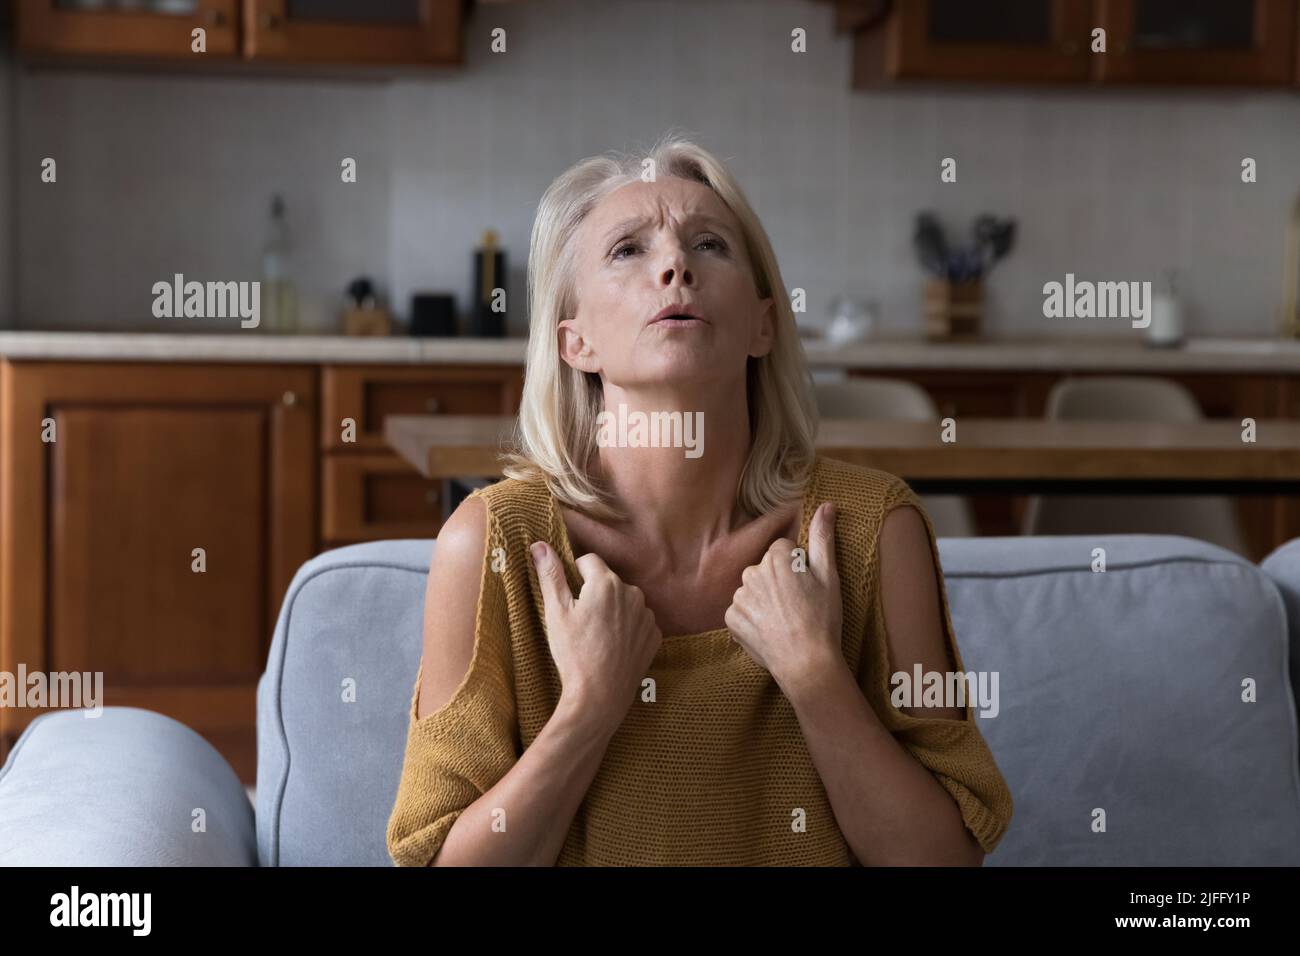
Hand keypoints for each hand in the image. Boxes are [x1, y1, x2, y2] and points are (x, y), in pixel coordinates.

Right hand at [531, 541, 662, 728]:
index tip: (568, 598)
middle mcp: (632, 592)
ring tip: (596, 636)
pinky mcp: (654, 635)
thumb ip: (550, 575)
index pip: (588, 560)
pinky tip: (612, 646)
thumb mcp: (556, 612)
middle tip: (580, 621)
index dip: (574, 575)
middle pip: (607, 581)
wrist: (600, 695)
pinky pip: (637, 621)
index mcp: (606, 582)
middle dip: (593, 593)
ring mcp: (646, 614)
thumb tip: (540, 544)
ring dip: (611, 609)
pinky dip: (626, 628)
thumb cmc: (574, 653)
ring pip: (623, 600)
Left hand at [724, 501, 844, 693]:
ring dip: (764, 600)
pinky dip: (752, 619)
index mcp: (775, 558)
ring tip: (784, 620)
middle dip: (778, 581)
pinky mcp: (731, 618)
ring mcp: (739, 596)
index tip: (806, 586)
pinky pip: (741, 611)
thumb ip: (823, 538)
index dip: (797, 567)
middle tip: (797, 605)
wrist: (806, 662)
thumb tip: (826, 505)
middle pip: (765, 568)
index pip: (783, 550)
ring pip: (752, 589)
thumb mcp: (829, 576)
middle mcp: (751, 572)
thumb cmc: (822, 619)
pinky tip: (769, 630)